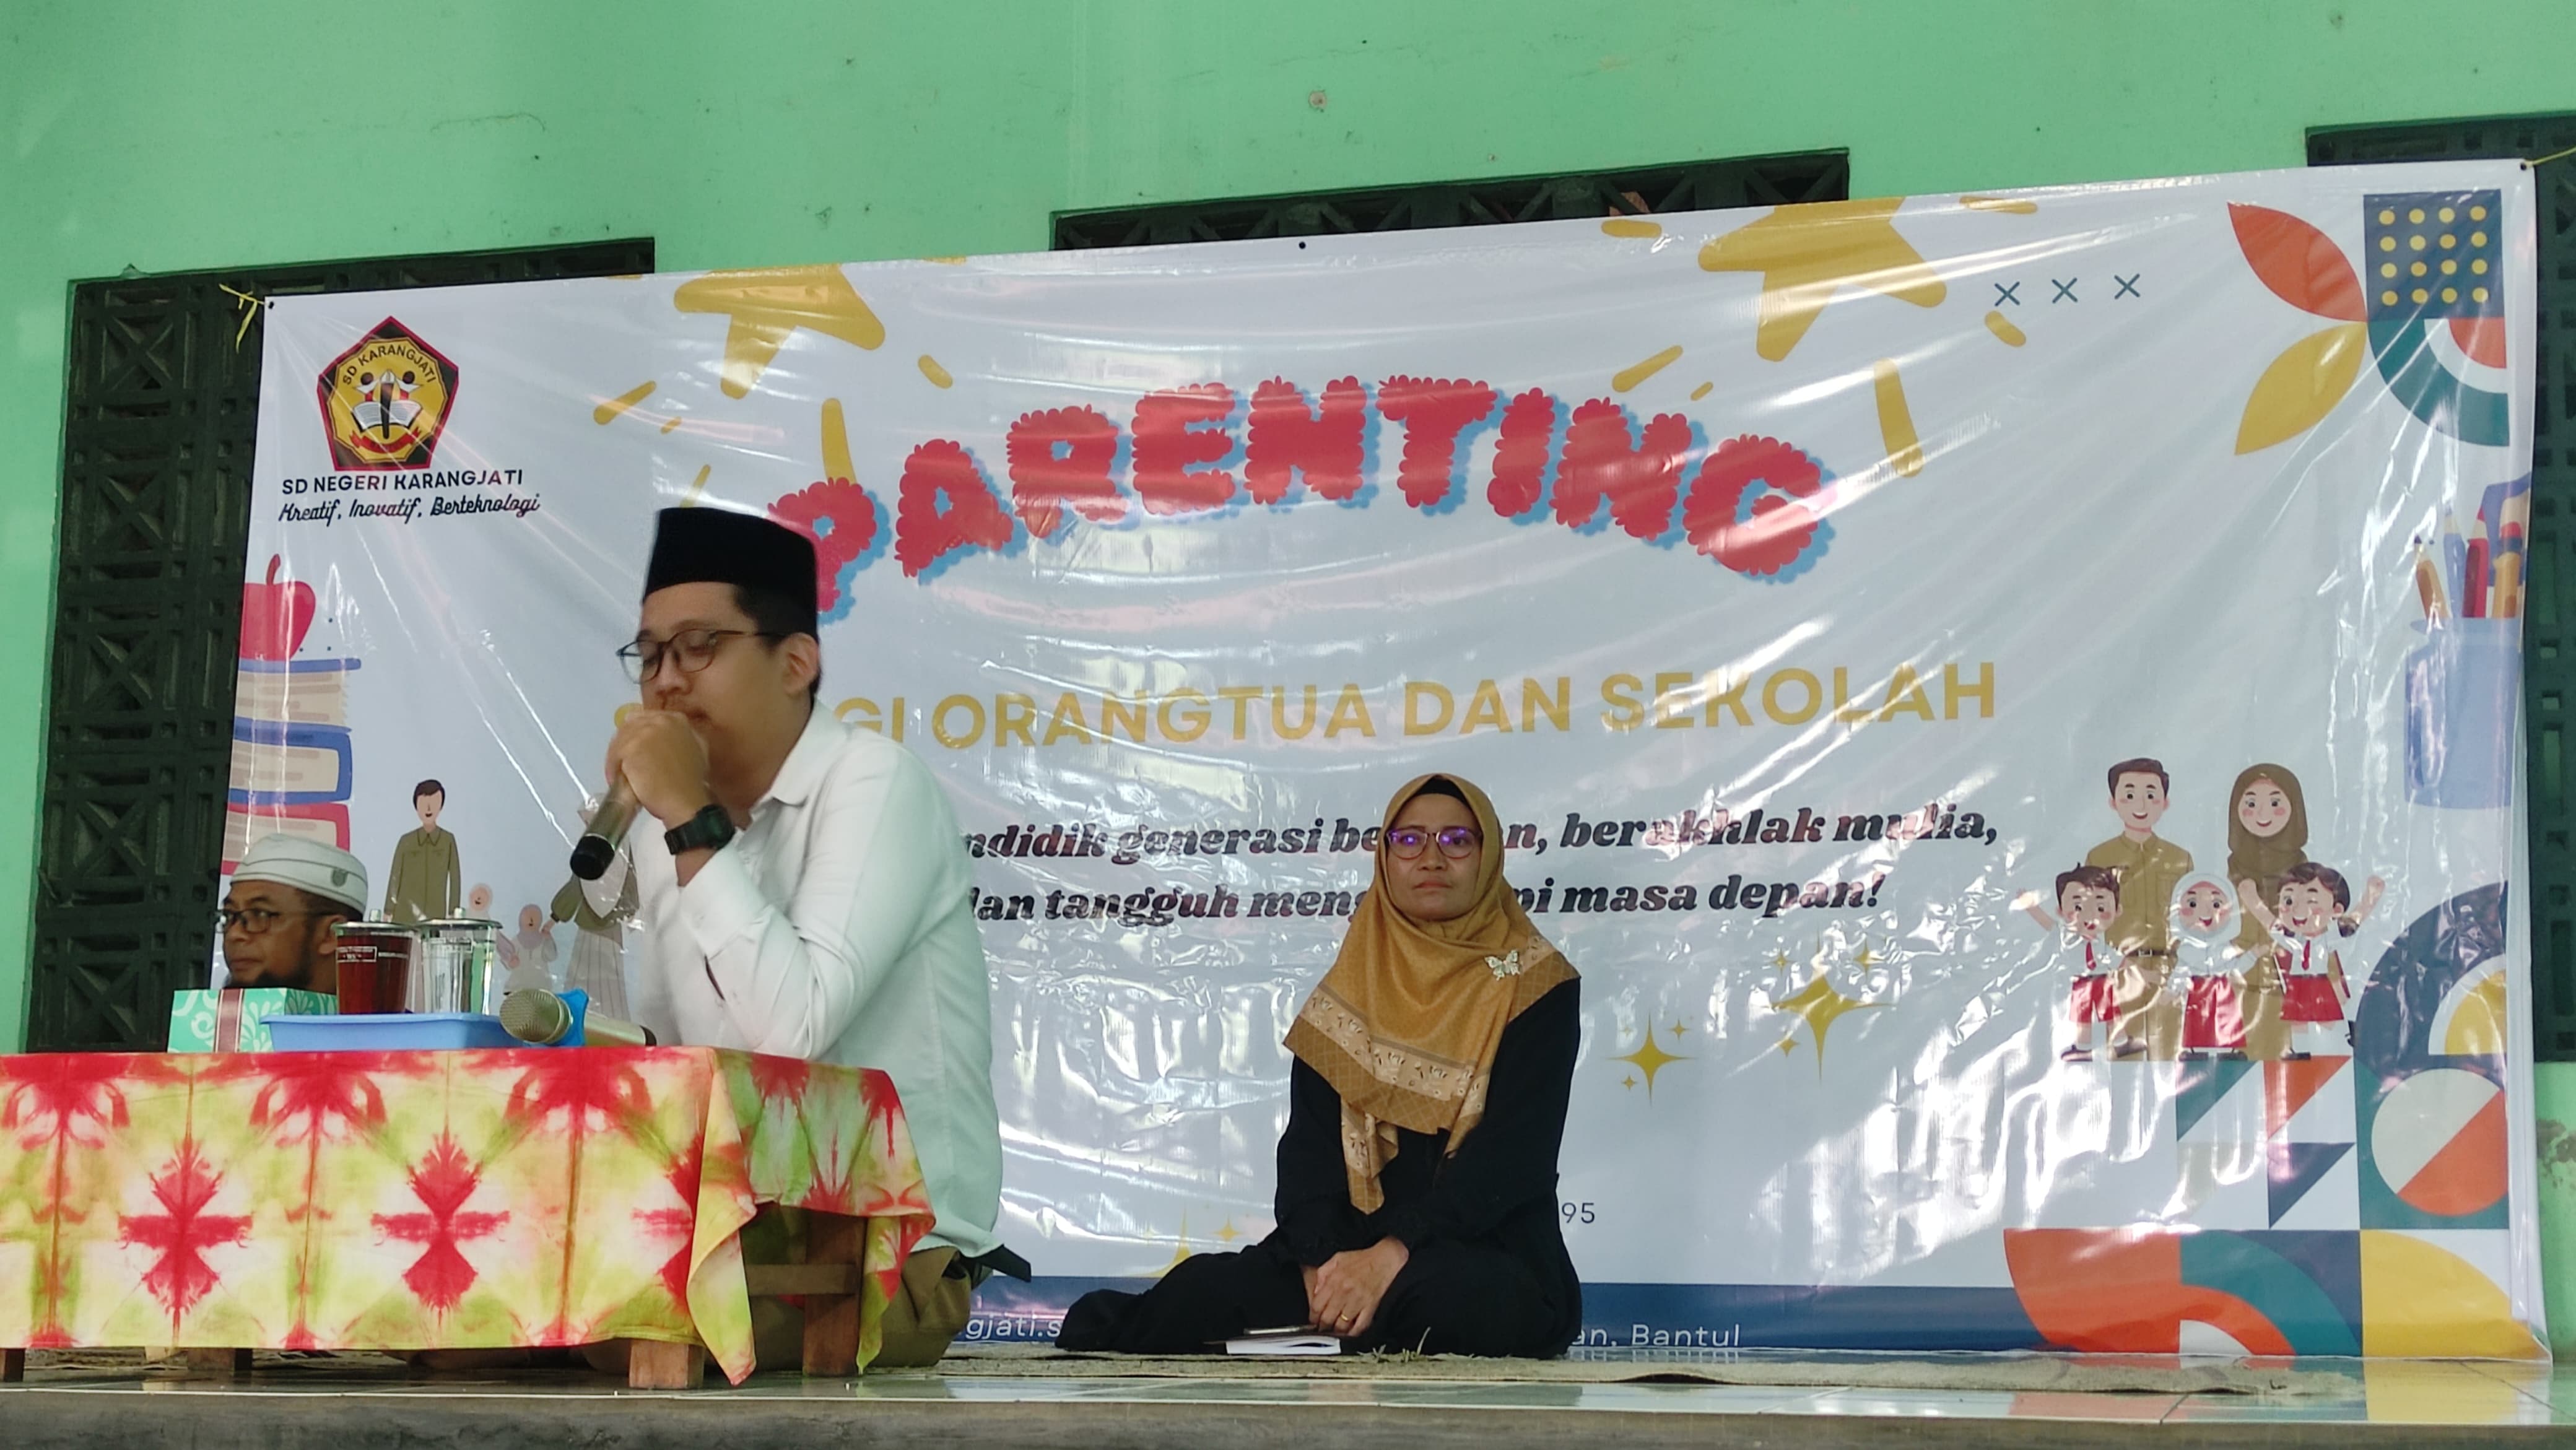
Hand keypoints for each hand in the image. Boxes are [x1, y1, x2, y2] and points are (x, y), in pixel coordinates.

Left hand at [604, 709, 714, 826]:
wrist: (686, 800)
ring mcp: (644, 733)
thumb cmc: (692, 782)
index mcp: (677, 720)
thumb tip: (664, 738)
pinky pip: (614, 756)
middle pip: (630, 727)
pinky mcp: (630, 748)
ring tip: (620, 774)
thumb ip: (680, 737)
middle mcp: (660, 720)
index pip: (646, 718)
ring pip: (620, 741)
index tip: (636, 748)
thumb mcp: (696, 750)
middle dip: (626, 744)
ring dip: (618, 757)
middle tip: (624, 762)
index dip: (638, 734)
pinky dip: (613, 768)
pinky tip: (617, 780)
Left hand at [1305, 1238, 1407, 1338]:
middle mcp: (1344, 1292)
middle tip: (1322, 1329)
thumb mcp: (1337, 1259)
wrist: (1385, 1260)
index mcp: (1334, 1280)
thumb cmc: (1362, 1260)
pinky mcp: (1370, 1307)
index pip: (1316, 1306)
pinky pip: (1360, 1326)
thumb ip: (1322, 1274)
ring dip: (1336, 1332)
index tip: (1313, 1321)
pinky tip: (1350, 1333)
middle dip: (1322, 1327)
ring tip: (1334, 1333)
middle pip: (1327, 1319)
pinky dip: (1353, 1333)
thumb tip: (1315, 1291)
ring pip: (1342, 1326)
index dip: (1312, 1317)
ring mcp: (1358, 1301)